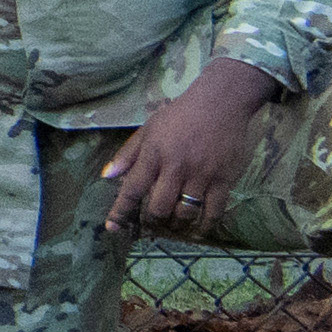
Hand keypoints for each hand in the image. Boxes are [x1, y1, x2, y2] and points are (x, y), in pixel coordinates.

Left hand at [111, 58, 273, 235]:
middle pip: (159, 207)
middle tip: (151, 223)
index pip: (132, 189)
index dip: (120, 211)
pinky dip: (205, 225)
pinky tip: (198, 229)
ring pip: (185, 213)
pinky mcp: (224, 179)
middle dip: (152, 221)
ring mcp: (201, 175)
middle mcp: (176, 167)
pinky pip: (214, 211)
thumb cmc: (180, 114)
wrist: (220, 102)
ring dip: (176, 224)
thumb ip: (127, 154)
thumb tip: (107, 177)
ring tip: (173, 224)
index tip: (113, 228)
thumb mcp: (148, 129)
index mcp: (153, 154)